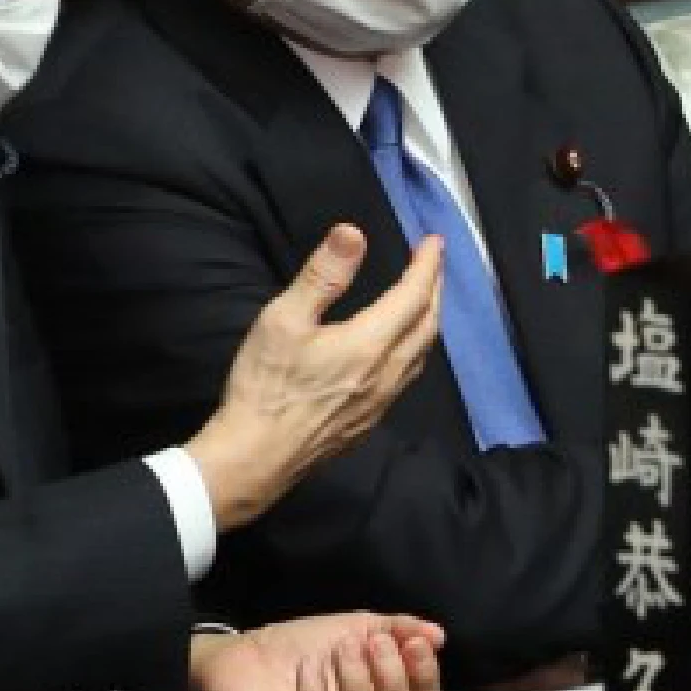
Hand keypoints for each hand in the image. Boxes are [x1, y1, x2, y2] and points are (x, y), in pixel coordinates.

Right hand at [186, 224, 441, 529]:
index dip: (427, 266)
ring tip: (423, 302)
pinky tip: (399, 351)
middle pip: (427, 325)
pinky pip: (406, 377)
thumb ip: (322, 275)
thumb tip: (353, 234)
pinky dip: (414, 349)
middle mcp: (386, 374)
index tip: (434, 242)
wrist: (256, 457)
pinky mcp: (369, 422)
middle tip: (433, 265)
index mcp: (369, 344)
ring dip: (428, 321)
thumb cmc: (266, 386)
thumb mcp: (283, 319)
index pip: (412, 296)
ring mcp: (380, 402)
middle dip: (434, 290)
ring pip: (421, 354)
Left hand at [191, 613, 446, 690]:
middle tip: (377, 645)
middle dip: (392, 682)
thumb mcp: (356, 627)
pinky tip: (309, 667)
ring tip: (345, 648)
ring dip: (356, 686)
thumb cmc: (302, 646)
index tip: (416, 644)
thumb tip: (436, 635)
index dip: (423, 680)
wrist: (242, 651)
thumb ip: (396, 628)